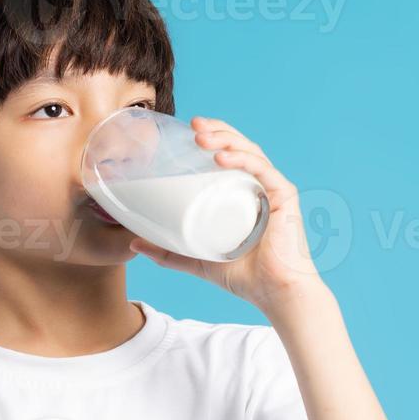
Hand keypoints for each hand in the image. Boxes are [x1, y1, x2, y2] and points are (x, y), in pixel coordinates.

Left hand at [127, 115, 325, 313]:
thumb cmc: (244, 276)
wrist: (275, 293)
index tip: (187, 130)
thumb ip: (168, 252)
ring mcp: (274, 189)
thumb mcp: (197, 260)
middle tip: (192, 125)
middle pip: (239, 146)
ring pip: (251, 152)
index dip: (212, 136)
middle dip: (217, 130)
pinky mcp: (285, 197)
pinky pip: (263, 170)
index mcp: (244, 191)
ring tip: (202, 137)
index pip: (230, 153)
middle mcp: (261, 185)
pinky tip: (222, 157)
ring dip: (226, 139)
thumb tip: (133, 243)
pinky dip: (243, 160)